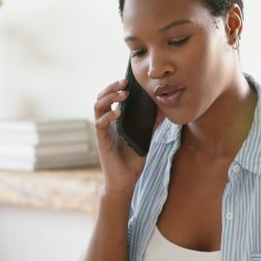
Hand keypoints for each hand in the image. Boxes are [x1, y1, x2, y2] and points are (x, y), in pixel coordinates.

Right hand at [93, 78, 146, 192]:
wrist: (126, 180)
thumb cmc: (133, 160)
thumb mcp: (146, 138)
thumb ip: (151, 124)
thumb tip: (163, 109)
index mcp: (114, 121)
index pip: (110, 98)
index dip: (116, 88)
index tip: (128, 80)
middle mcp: (106, 123)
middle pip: (101, 98)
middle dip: (111, 87)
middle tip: (125, 82)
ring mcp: (103, 131)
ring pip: (98, 107)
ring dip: (109, 98)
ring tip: (123, 94)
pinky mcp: (101, 141)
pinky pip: (100, 124)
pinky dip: (108, 116)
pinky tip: (118, 113)